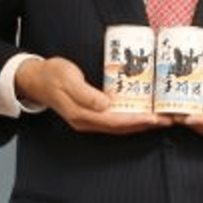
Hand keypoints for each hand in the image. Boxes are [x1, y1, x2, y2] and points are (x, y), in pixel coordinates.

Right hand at [15, 57, 171, 135]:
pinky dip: (130, 117)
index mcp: (82, 115)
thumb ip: (85, 93)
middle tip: (168, 120)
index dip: (137, 121)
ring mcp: (88, 119)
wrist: (35, 78)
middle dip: (145, 125)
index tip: (156, 119)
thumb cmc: (51, 74)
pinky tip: (142, 111)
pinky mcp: (90, 113)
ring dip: (140, 123)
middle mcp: (87, 121)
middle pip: (122, 127)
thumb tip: (106, 104)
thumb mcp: (67, 79)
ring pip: (120, 125)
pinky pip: (114, 118)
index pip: (116, 122)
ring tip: (161, 118)